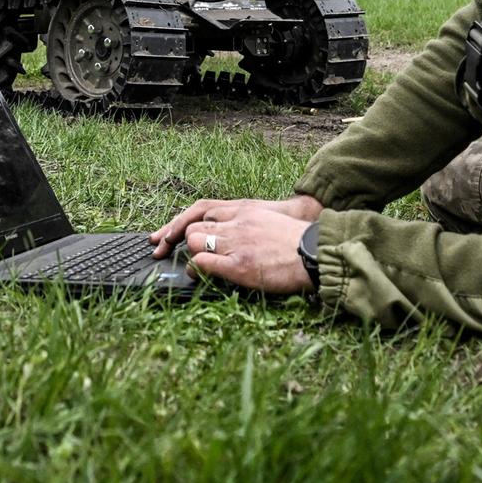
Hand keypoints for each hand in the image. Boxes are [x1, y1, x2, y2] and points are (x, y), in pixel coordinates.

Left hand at [150, 193, 322, 257]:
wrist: (314, 252)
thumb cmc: (296, 240)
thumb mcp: (269, 221)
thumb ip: (248, 223)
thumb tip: (231, 233)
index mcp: (244, 209)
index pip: (202, 210)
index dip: (181, 223)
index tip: (167, 235)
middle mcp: (237, 222)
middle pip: (194, 226)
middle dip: (180, 239)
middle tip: (168, 251)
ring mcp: (237, 243)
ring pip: (195, 241)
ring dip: (189, 254)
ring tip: (192, 264)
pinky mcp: (239, 265)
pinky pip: (204, 262)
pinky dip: (196, 268)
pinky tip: (196, 273)